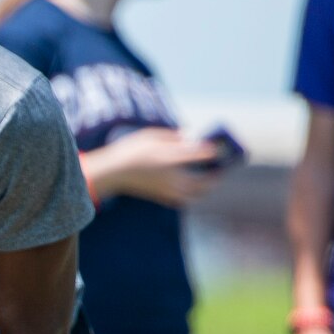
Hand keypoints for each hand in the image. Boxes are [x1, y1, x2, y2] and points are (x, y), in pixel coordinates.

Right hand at [94, 128, 225, 206]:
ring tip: (209, 178)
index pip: (204, 154)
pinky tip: (192, 187)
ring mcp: (169, 189)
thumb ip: (173, 136)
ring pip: (198, 193)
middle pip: (206, 180)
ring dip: (207, 186)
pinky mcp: (163, 197)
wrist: (112, 173)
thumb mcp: (151, 135)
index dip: (215, 150)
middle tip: (220, 166)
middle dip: (216, 173)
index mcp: (172, 158)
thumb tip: (188, 137)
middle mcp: (174, 176)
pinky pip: (186, 199)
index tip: (220, 146)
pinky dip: (193, 194)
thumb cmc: (130, 151)